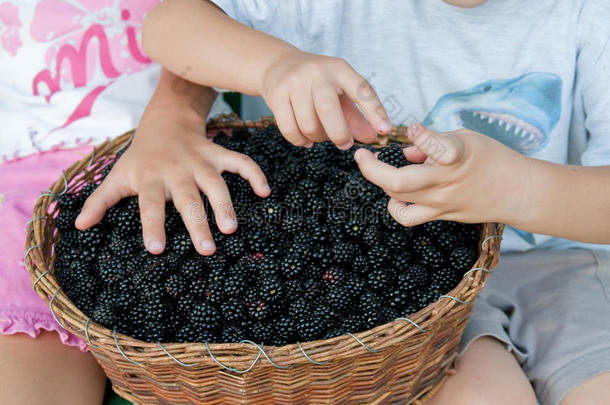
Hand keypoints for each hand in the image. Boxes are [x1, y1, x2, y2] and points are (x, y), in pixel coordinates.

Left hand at [75, 113, 269, 255]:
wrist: (164, 121)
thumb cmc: (140, 157)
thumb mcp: (117, 175)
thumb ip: (100, 200)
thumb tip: (78, 226)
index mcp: (150, 177)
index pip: (150, 204)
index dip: (153, 225)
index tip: (157, 250)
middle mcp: (177, 170)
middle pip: (188, 198)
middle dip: (197, 223)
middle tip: (206, 250)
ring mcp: (200, 160)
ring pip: (216, 183)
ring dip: (225, 203)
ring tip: (232, 228)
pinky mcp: (217, 153)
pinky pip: (239, 161)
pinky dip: (253, 174)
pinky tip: (265, 191)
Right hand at [260, 51, 391, 148]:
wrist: (278, 65)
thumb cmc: (317, 83)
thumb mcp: (340, 92)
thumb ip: (356, 116)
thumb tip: (372, 137)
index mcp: (339, 69)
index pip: (361, 89)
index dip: (374, 111)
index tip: (384, 131)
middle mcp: (316, 73)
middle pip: (328, 109)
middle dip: (338, 134)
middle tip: (344, 144)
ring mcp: (294, 82)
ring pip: (308, 124)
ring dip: (317, 138)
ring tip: (320, 136)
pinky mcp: (276, 95)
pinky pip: (289, 129)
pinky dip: (300, 141)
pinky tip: (305, 140)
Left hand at [354, 123, 530, 226]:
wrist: (517, 192)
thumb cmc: (491, 158)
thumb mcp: (465, 138)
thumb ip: (431, 142)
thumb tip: (404, 151)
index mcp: (458, 156)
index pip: (439, 149)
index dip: (422, 137)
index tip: (411, 128)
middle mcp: (446, 182)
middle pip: (399, 183)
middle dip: (372, 169)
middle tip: (360, 156)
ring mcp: (442, 203)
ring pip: (398, 200)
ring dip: (382, 185)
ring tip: (379, 171)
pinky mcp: (441, 216)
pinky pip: (409, 216)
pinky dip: (397, 206)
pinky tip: (397, 196)